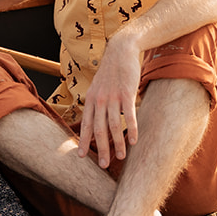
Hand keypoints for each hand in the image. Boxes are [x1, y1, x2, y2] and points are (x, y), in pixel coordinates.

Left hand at [77, 35, 141, 166]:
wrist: (121, 50)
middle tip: (103, 165)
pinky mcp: (126, 93)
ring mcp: (112, 97)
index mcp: (91, 99)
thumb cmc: (111, 71)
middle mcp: (99, 100)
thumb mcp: (99, 86)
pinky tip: (134, 141)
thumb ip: (97, 103)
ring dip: (118, 144)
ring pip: (113, 126)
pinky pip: (129, 116)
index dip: (83, 141)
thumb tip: (98, 120)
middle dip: (101, 149)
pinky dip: (131, 130)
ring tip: (122, 157)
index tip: (82, 156)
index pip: (86, 124)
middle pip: (99, 129)